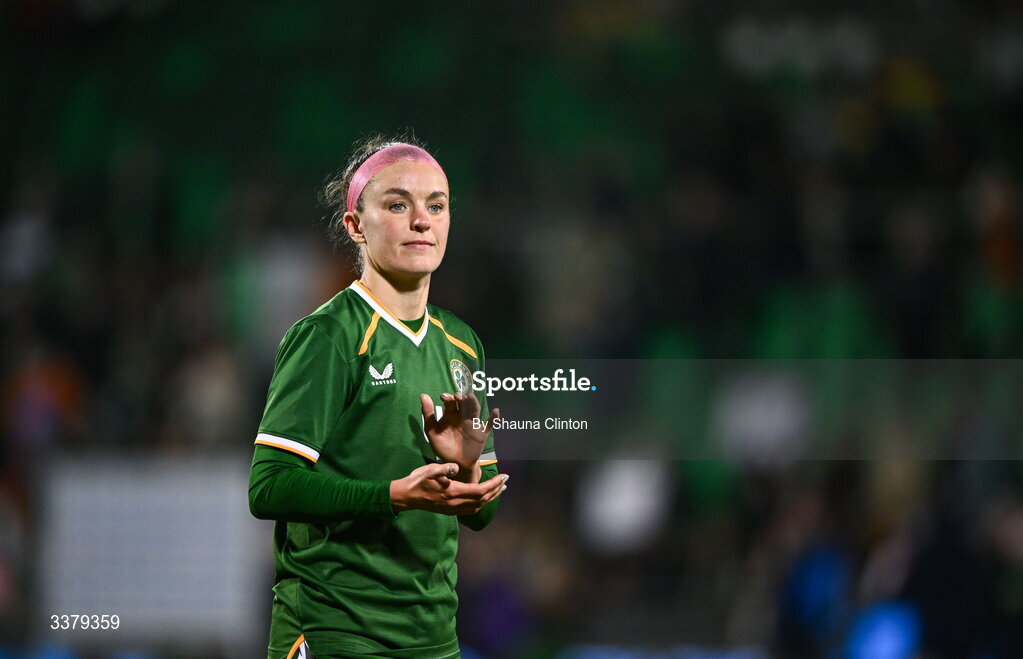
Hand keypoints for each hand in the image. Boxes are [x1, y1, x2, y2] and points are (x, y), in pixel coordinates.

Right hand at [389, 462, 507, 514]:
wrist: (407, 496)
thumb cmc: (418, 480)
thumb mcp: (430, 470)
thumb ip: (445, 468)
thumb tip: (455, 467)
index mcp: (453, 492)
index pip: (480, 490)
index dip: (494, 485)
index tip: (504, 477)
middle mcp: (456, 503)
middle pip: (482, 500)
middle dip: (496, 491)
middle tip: (506, 482)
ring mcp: (453, 509)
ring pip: (478, 507)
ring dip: (490, 498)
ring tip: (499, 490)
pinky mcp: (450, 511)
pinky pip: (471, 510)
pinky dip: (481, 504)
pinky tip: (484, 499)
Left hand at [420, 392, 499, 481]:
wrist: (455, 464)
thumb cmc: (443, 447)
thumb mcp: (432, 431)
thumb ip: (428, 415)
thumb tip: (423, 395)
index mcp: (450, 415)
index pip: (450, 402)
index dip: (448, 397)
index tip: (444, 396)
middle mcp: (462, 417)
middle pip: (464, 403)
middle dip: (461, 398)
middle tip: (457, 396)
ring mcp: (473, 424)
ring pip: (475, 410)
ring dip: (474, 403)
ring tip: (470, 397)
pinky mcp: (481, 433)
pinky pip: (489, 425)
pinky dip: (494, 418)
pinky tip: (495, 411)